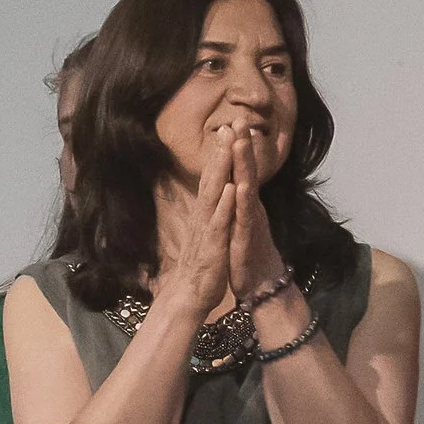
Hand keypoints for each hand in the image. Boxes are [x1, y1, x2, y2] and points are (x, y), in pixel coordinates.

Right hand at [156, 126, 236, 323]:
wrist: (190, 296)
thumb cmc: (201, 267)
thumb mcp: (208, 236)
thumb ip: (209, 216)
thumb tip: (214, 199)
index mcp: (205, 215)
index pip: (212, 180)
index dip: (219, 156)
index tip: (226, 132)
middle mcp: (204, 217)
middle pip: (212, 180)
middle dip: (220, 153)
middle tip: (227, 127)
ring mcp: (207, 230)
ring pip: (214, 195)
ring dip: (221, 170)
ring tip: (228, 147)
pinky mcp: (213, 245)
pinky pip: (220, 222)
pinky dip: (226, 204)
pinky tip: (233, 188)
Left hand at [224, 127, 290, 308]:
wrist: (261, 284)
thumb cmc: (249, 252)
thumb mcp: (242, 222)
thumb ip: (242, 202)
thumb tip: (239, 183)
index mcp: (245, 203)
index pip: (241, 170)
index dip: (237, 148)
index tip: (232, 122)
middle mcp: (250, 207)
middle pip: (247, 171)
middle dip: (243, 146)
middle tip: (240, 119)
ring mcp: (250, 221)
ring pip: (248, 188)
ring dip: (245, 165)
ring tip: (242, 142)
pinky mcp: (247, 237)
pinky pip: (245, 217)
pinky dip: (243, 201)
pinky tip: (241, 185)